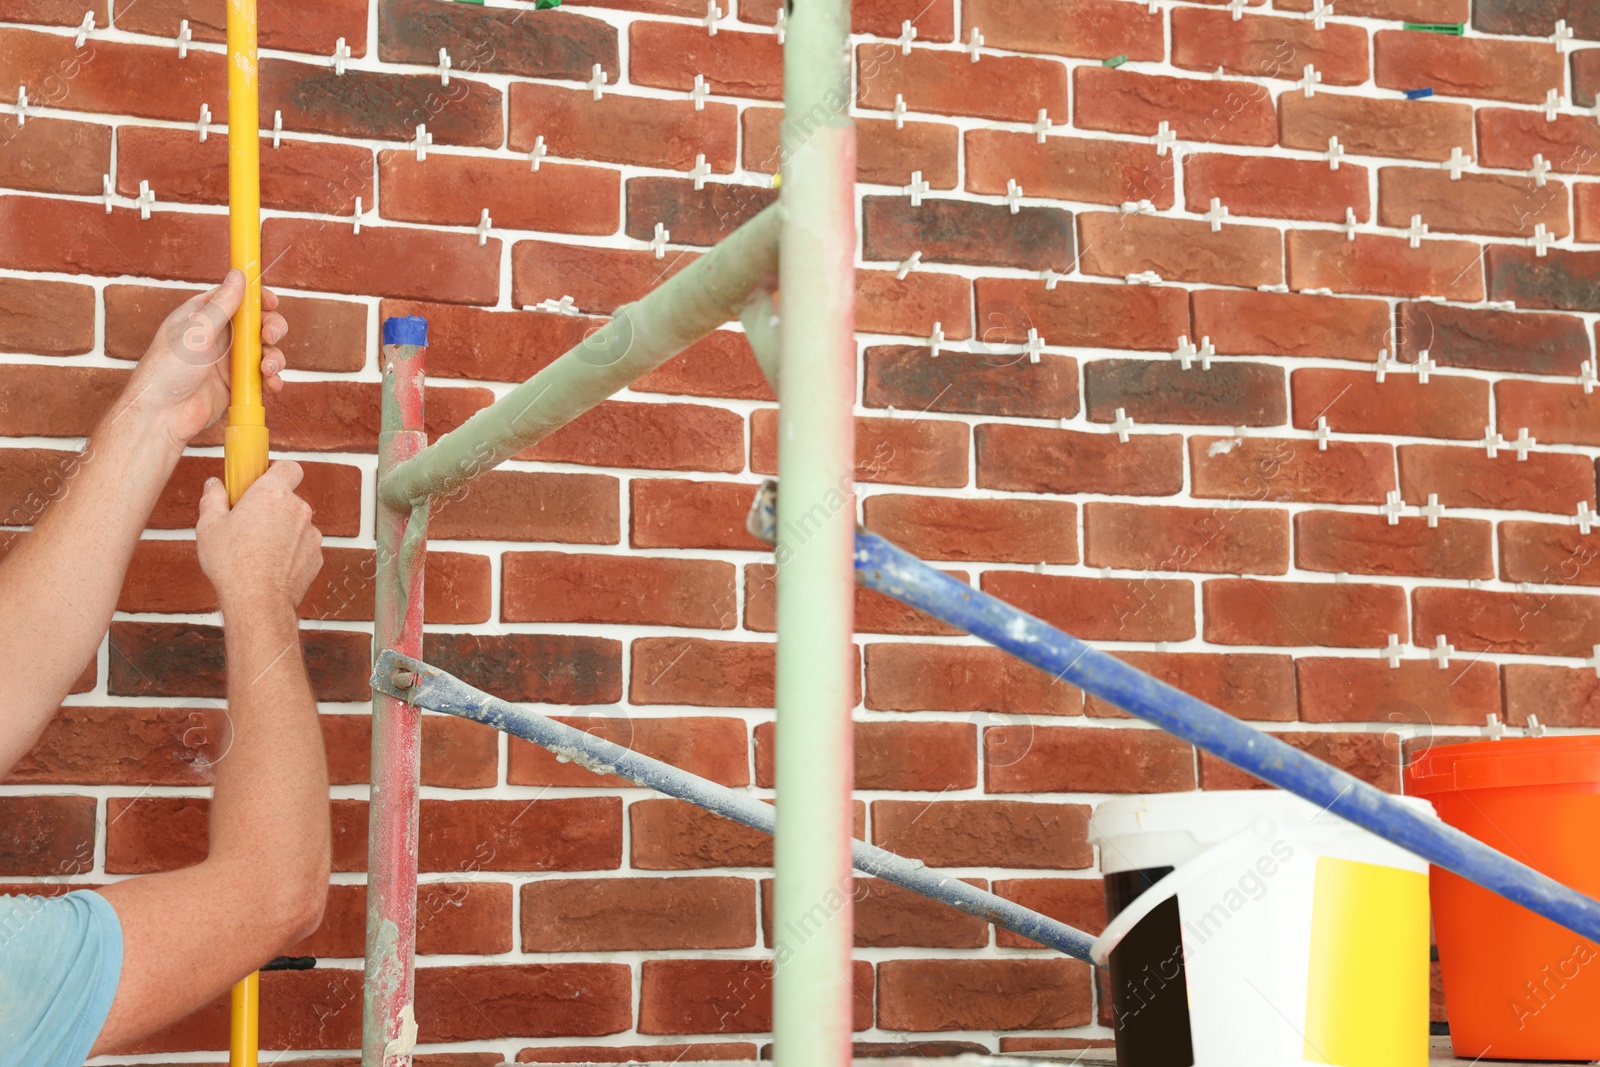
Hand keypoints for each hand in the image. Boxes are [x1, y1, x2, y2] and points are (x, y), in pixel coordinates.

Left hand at [129, 270, 287, 446]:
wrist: (163, 414)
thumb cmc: (168, 369)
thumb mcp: (197, 329)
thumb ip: (223, 303)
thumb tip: (239, 274)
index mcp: (204, 315)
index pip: (237, 298)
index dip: (258, 298)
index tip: (271, 302)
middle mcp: (220, 336)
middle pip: (258, 323)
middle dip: (271, 327)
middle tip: (270, 336)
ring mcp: (230, 360)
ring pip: (266, 350)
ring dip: (274, 356)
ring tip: (268, 368)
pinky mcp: (238, 384)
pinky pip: (264, 376)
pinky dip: (273, 379)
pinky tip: (272, 384)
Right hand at [196, 462, 322, 614]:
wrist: (258, 602)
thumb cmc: (233, 564)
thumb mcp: (209, 526)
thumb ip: (213, 498)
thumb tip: (214, 485)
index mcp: (272, 494)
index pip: (288, 467)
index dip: (276, 472)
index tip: (260, 482)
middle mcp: (298, 509)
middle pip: (289, 499)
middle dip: (272, 507)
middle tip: (248, 523)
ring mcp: (311, 534)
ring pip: (296, 524)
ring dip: (281, 531)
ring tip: (256, 550)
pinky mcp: (317, 556)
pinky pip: (302, 546)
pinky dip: (290, 551)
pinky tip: (270, 565)